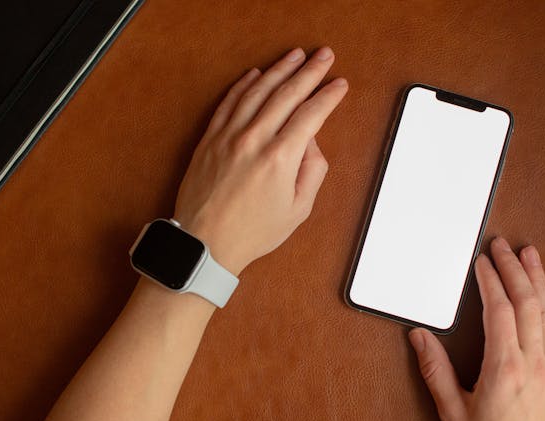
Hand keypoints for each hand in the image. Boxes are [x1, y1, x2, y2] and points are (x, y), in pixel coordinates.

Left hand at [173, 47, 347, 274]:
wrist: (205, 242)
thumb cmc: (251, 232)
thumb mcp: (298, 210)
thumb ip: (313, 172)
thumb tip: (312, 143)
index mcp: (280, 158)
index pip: (311, 114)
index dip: (328, 96)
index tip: (339, 84)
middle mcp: (254, 139)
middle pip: (287, 93)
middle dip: (309, 71)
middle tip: (324, 55)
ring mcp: (229, 136)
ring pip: (258, 90)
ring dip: (279, 69)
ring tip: (295, 55)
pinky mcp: (210, 139)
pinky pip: (229, 102)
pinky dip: (243, 84)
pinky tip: (255, 73)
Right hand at [409, 237, 544, 420]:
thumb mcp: (452, 412)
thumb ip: (435, 371)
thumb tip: (420, 338)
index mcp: (504, 368)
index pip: (499, 310)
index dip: (490, 280)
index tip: (481, 261)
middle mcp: (534, 364)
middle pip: (525, 303)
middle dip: (512, 269)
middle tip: (502, 246)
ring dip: (539, 281)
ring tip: (531, 255)